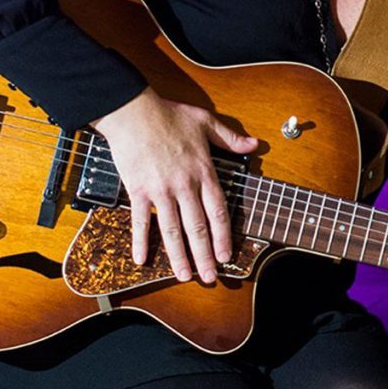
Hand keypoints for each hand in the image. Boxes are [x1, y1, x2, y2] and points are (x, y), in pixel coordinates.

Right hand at [90, 87, 257, 283]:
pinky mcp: (138, 190)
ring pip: (172, 230)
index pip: (218, 211)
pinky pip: (140, 221)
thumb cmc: (169, 114)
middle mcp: (184, 185)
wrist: (134, 110)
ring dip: (179, 256)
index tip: (226, 255)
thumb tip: (253, 144)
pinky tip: (142, 259)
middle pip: (197, 227)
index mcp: (203, 171)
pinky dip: (141, 242)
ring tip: (184, 276)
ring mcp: (161, 190)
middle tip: (209, 278)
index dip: (223, 236)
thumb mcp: (205, 121)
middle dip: (204, 256)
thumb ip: (230, 137)